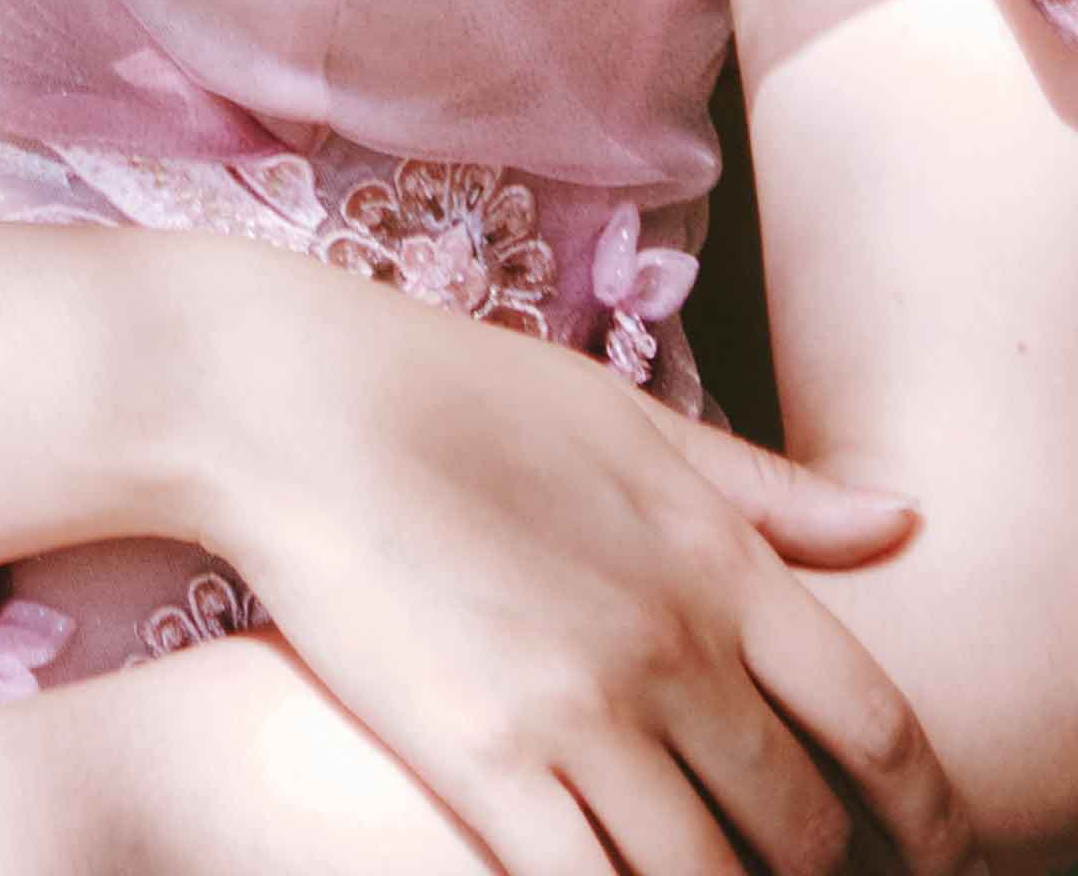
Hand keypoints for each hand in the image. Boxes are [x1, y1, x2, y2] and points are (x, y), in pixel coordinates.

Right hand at [182, 243, 970, 875]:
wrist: (281, 399)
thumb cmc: (449, 390)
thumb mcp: (622, 415)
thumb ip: (766, 491)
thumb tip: (903, 523)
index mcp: (716, 560)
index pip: (878, 729)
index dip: (929, 820)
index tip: (937, 859)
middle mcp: (669, 645)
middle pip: (803, 831)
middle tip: (792, 873)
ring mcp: (577, 710)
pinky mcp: (483, 763)